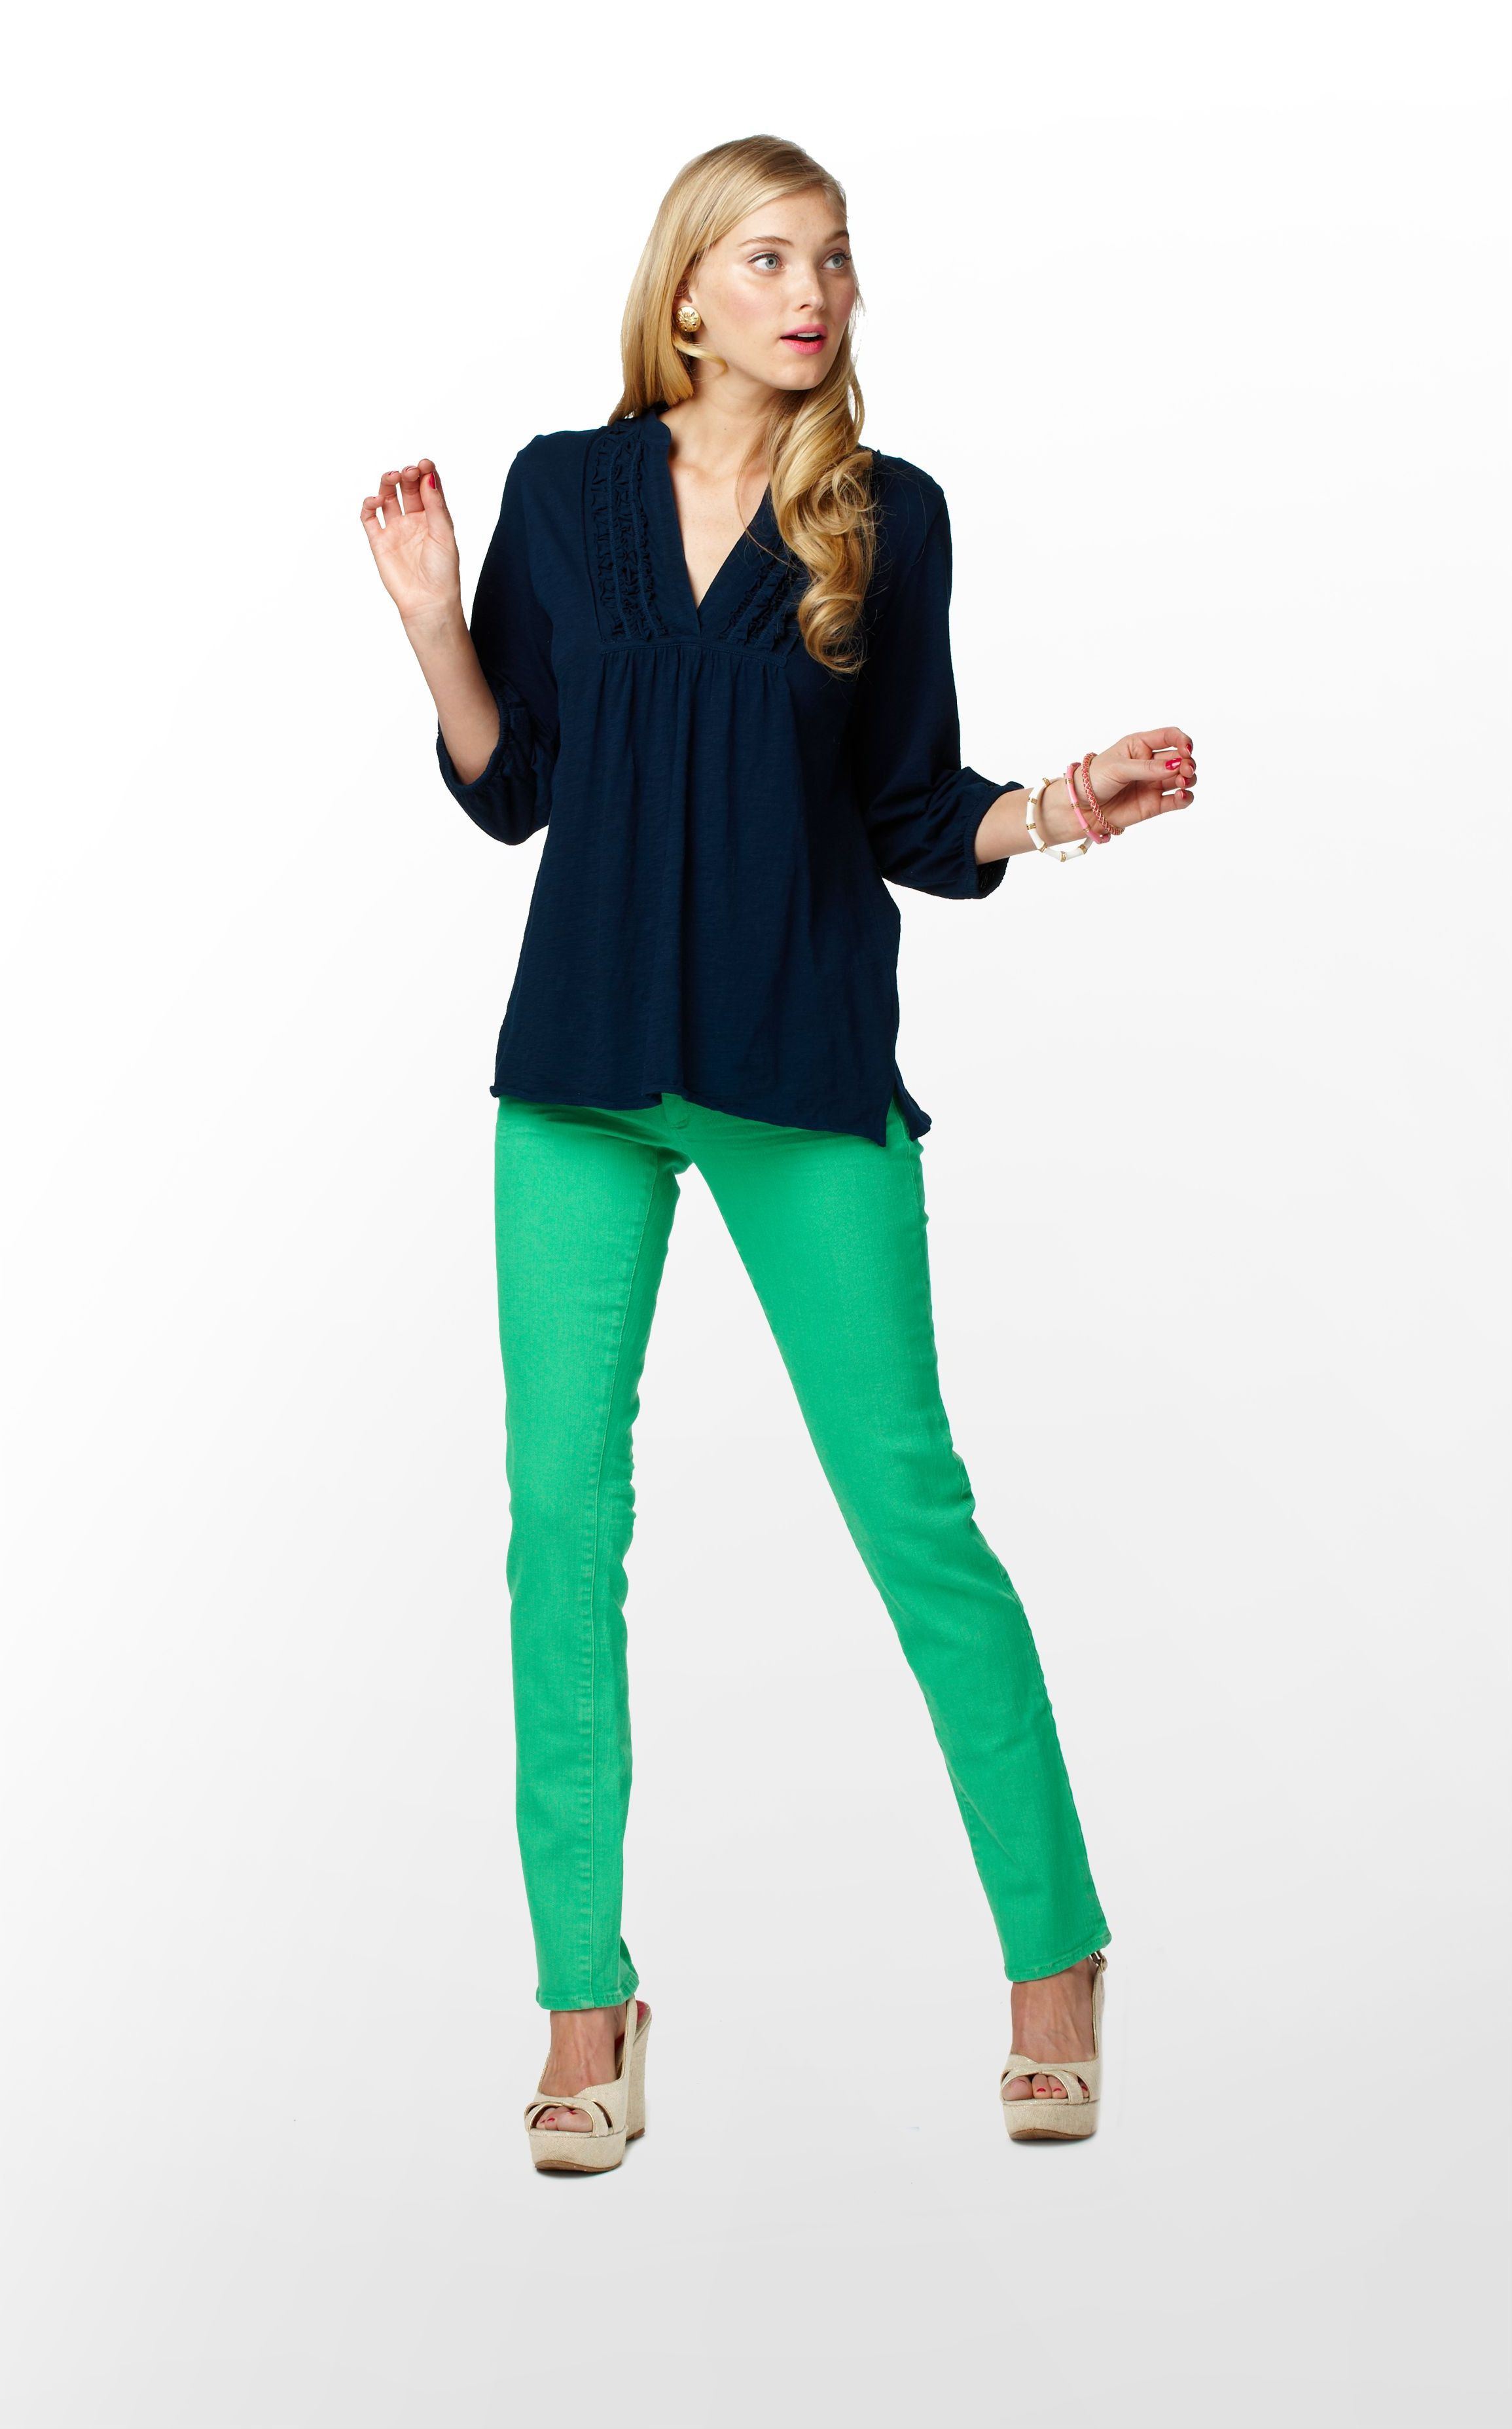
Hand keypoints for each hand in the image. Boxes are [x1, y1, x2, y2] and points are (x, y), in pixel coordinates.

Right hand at [359, 458, 462, 631]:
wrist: (428, 603)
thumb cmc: (443, 573)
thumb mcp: (444, 534)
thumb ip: (436, 506)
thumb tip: (429, 476)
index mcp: (433, 518)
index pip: (428, 487)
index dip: (426, 473)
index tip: (425, 463)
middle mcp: (414, 521)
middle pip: (407, 488)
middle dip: (407, 476)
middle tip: (409, 471)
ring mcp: (395, 530)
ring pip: (387, 498)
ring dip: (388, 483)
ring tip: (392, 477)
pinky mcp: (379, 541)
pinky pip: (369, 517)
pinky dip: (369, 505)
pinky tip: (375, 500)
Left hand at [1081, 729, 1196, 830]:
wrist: (1081, 808)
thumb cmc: (1094, 779)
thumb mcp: (1118, 768)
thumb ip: (1147, 768)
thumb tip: (1175, 766)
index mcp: (1141, 745)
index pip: (1170, 736)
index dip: (1182, 740)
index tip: (1187, 749)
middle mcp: (1151, 763)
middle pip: (1180, 758)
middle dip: (1187, 762)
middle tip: (1185, 770)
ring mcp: (1154, 783)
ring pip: (1182, 778)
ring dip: (1188, 778)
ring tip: (1181, 782)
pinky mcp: (1155, 804)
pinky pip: (1177, 800)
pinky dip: (1185, 797)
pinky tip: (1181, 795)